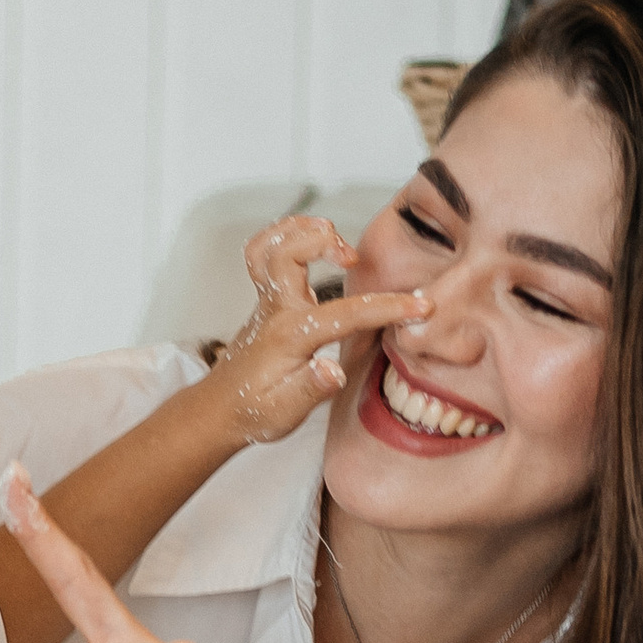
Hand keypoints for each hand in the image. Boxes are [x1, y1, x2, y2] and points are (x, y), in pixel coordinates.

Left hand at [212, 214, 425, 447]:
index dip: (386, 308)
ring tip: (332, 233)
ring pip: (270, 246)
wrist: (222, 409)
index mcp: (289, 338)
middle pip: (285, 256)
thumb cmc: (256, 412)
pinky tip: (307, 237)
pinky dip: (283, 234)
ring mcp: (267, 301)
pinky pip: (263, 252)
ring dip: (300, 229)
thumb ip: (311, 390)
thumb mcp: (285, 413)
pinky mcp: (266, 298)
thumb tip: (334, 370)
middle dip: (323, 243)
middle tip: (352, 258)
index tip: (419, 307)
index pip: (344, 315)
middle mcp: (275, 312)